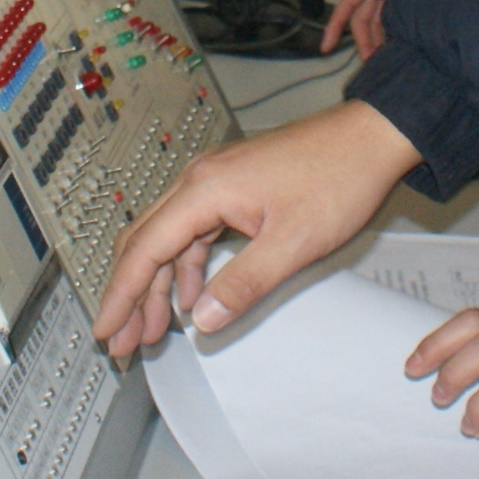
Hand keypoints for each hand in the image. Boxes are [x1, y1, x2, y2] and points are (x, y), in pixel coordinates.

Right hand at [90, 100, 420, 356]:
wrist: (371, 137)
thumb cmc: (339, 176)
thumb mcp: (294, 242)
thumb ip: (244, 284)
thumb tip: (203, 319)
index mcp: (205, 189)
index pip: (144, 249)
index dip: (121, 295)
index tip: (107, 330)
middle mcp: (201, 179)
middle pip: (146, 242)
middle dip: (130, 295)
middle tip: (124, 341)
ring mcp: (216, 181)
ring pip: (168, 238)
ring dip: (156, 284)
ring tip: (153, 328)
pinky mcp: (233, 186)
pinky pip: (193, 229)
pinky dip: (184, 265)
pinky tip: (190, 294)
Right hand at [321, 0, 451, 56]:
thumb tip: (393, 24)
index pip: (348, 3)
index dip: (335, 25)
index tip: (326, 46)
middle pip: (361, 16)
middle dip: (363, 41)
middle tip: (370, 63)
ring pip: (373, 17)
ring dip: (374, 38)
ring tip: (381, 60)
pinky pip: (386, 13)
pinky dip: (386, 29)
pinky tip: (393, 45)